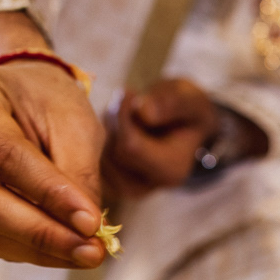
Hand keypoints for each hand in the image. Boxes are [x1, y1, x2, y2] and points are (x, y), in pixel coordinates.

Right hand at [0, 12, 107, 268]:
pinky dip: (22, 250)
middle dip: (43, 233)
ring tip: (83, 253)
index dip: (49, 194)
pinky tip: (58, 249)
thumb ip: (77, 172)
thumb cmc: (44, 101)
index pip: (4, 153)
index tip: (92, 223)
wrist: (13, 98)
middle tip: (93, 251)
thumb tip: (85, 231)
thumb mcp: (72, 120)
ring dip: (35, 250)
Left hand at [106, 79, 269, 196]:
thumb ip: (172, 104)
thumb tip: (143, 112)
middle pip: (112, 150)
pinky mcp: (108, 183)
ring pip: (97, 152)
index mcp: (170, 170)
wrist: (184, 130)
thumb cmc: (187, 112)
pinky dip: (96, 136)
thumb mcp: (190, 100)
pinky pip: (89, 157)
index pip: (131, 147)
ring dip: (106, 126)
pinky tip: (116, 125)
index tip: (128, 92)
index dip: (123, 116)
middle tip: (130, 99)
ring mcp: (124, 188)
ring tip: (127, 113)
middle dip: (115, 120)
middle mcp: (147, 186)